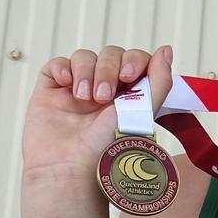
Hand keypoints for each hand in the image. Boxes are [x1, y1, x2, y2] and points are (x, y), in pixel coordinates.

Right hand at [21, 45, 173, 184]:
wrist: (69, 167)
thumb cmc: (107, 148)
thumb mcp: (142, 112)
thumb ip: (160, 81)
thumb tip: (166, 50)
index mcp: (129, 95)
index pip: (135, 60)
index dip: (133, 60)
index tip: (127, 77)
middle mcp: (105, 90)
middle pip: (110, 54)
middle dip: (108, 69)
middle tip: (102, 97)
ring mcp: (77, 90)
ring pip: (84, 57)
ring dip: (86, 71)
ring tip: (84, 97)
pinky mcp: (51, 91)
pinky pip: (57, 64)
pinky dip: (63, 68)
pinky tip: (67, 85)